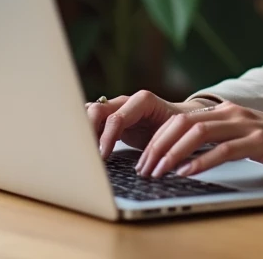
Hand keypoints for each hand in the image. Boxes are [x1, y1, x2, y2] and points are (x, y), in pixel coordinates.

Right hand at [86, 90, 211, 157]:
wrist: (179, 120)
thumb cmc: (177, 128)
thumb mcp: (172, 134)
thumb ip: (160, 143)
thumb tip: (149, 163)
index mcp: (143, 101)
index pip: (116, 118)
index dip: (106, 138)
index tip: (102, 156)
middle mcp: (126, 101)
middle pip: (97, 110)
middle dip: (88, 131)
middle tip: (86, 153)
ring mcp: (116, 107)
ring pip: (90, 112)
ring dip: (83, 130)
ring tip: (82, 150)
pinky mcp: (110, 117)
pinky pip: (92, 119)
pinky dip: (86, 131)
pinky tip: (85, 147)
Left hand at [133, 101, 262, 179]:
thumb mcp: (243, 137)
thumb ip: (218, 139)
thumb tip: (185, 156)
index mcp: (225, 111)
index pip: (180, 119)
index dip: (157, 138)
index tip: (143, 159)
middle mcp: (232, 113)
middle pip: (182, 123)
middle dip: (157, 146)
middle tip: (144, 169)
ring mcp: (246, 125)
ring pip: (198, 134)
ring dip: (173, 154)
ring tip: (159, 172)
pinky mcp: (259, 141)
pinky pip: (223, 150)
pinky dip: (201, 162)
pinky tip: (187, 174)